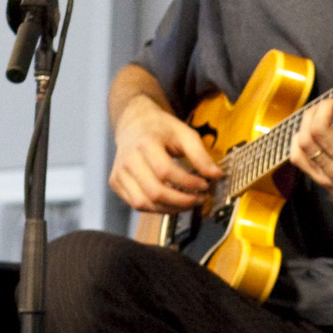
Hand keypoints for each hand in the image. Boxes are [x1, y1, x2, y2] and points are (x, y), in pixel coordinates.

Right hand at [110, 97, 220, 214]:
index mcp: (145, 143)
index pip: (166, 172)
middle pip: (155, 192)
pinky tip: (172, 203)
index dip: (188, 183)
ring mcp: (119, 172)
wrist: (134, 123)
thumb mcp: (185, 133)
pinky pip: (137, 204)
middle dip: (181, 201)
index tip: (205, 186)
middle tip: (199, 199)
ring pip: (144, 203)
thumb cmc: (161, 128)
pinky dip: (157, 209)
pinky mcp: (116, 182)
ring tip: (188, 203)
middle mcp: (128, 159)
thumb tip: (216, 175)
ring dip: (170, 209)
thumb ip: (200, 155)